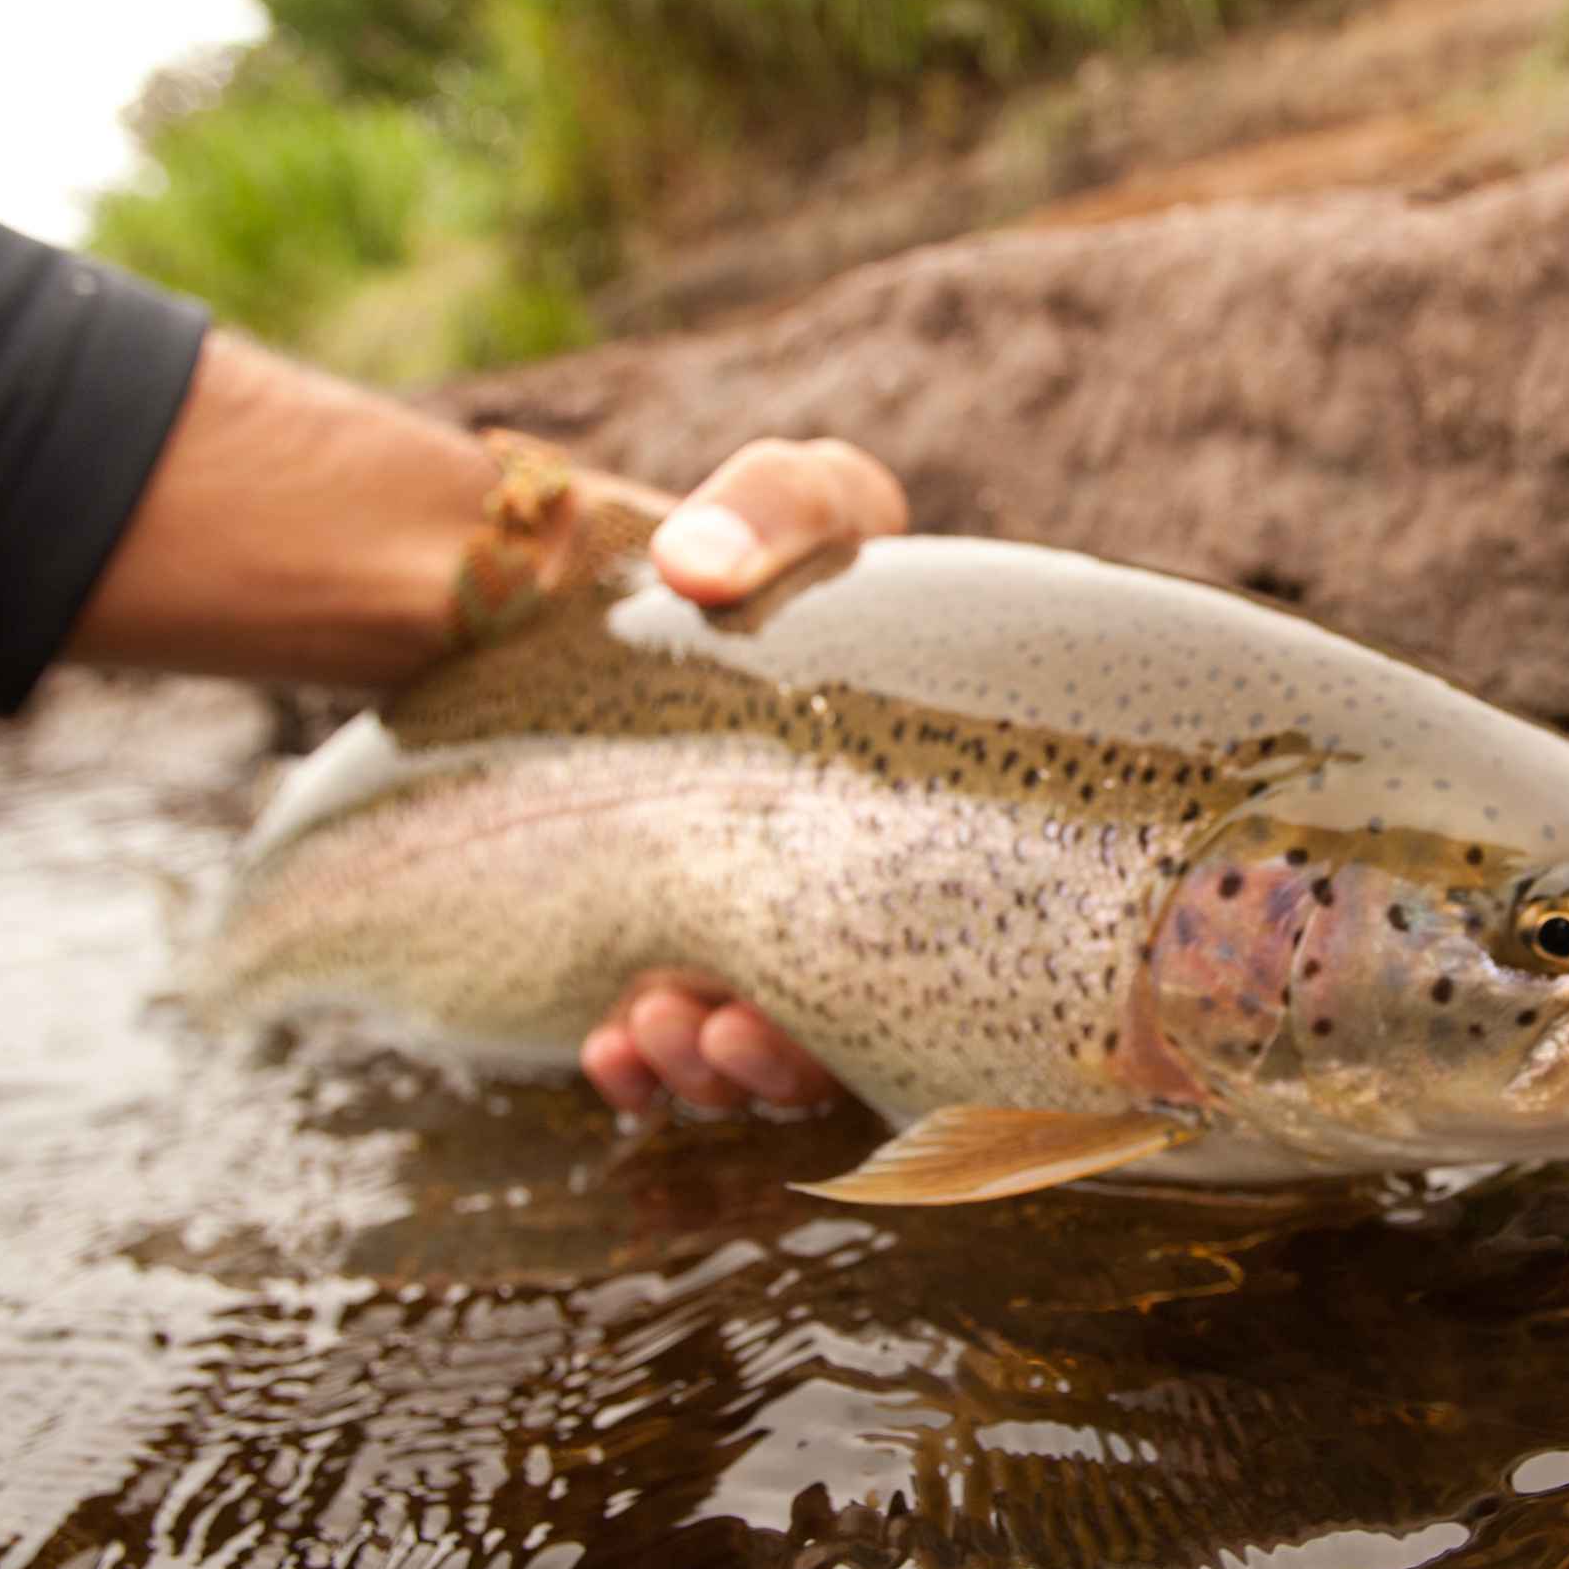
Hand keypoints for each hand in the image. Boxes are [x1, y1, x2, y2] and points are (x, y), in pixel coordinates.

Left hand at [580, 437, 907, 1115]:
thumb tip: (696, 567)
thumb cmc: (750, 547)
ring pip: (762, 1053)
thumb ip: (772, 507)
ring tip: (654, 1030)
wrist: (603, 591)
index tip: (820, 993)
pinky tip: (606, 1051)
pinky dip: (641, 1069)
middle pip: (851, 1025)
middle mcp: (860, 892)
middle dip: (783, 1060)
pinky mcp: (671, 953)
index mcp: (920, 812)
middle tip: (718, 1033)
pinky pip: (675, 1051)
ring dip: (709, 1069)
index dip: (904, 998)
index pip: (965, 930)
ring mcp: (763, 930)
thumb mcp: (790, 498)